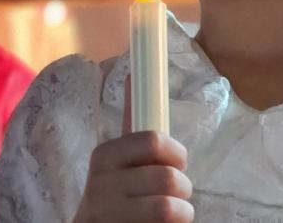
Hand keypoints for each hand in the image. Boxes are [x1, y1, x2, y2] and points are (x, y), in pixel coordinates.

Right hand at [74, 78, 192, 222]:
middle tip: (172, 194)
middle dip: (182, 188)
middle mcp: (101, 184)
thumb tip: (132, 74)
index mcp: (105, 155)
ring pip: (168, 206)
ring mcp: (106, 212)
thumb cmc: (117, 195)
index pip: (153, 140)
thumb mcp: (120, 158)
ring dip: (181, 211)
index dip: (176, 154)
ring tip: (168, 212)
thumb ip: (132, 120)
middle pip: (168, 177)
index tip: (176, 163)